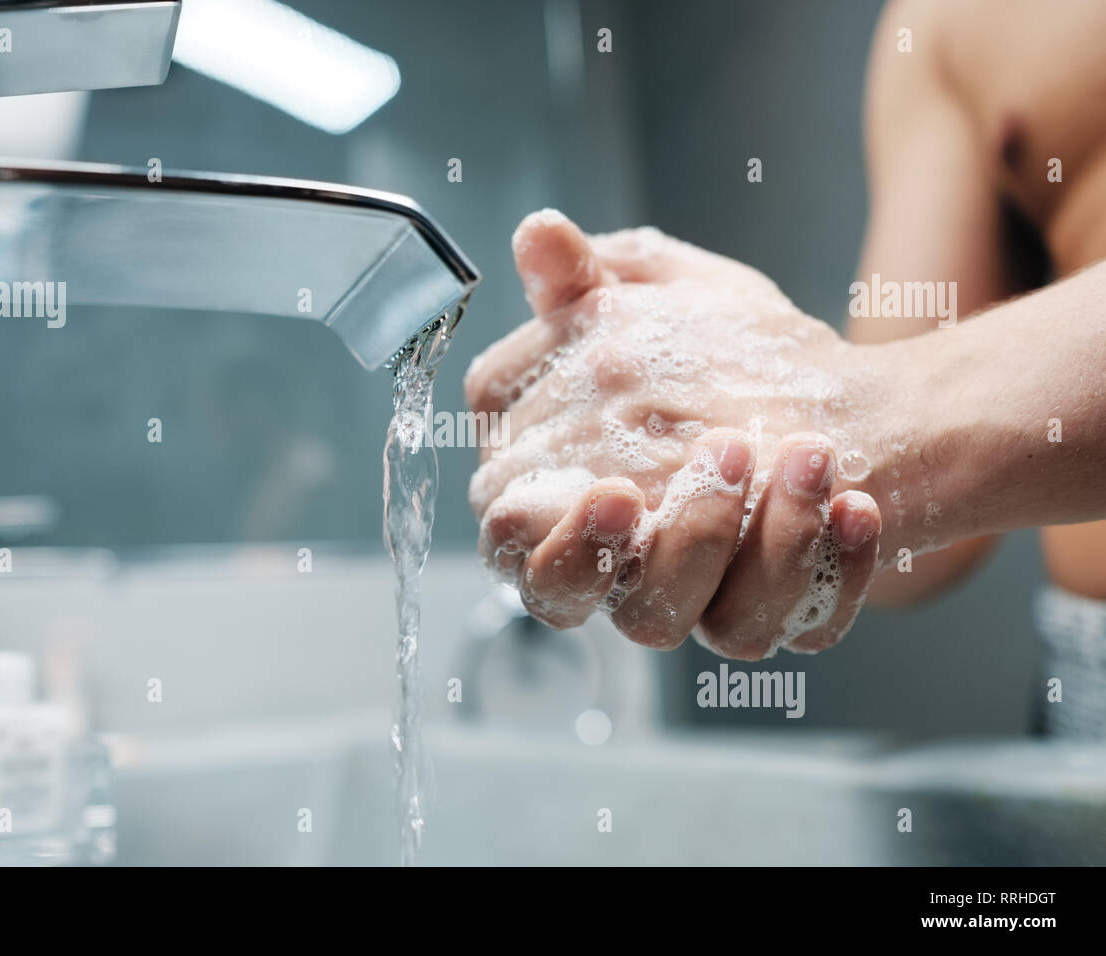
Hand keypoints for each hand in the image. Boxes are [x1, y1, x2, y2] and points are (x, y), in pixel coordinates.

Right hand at [465, 210, 891, 659]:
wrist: (842, 399)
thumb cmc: (730, 353)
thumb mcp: (660, 296)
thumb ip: (584, 279)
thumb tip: (538, 234)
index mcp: (557, 490)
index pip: (509, 535)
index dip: (541, 527)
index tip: (615, 487)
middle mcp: (610, 556)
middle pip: (563, 600)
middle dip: (621, 550)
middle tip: (693, 471)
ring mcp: (686, 595)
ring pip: (667, 622)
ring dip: (735, 542)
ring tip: (803, 453)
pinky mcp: (766, 613)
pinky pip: (780, 626)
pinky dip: (822, 568)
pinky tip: (854, 506)